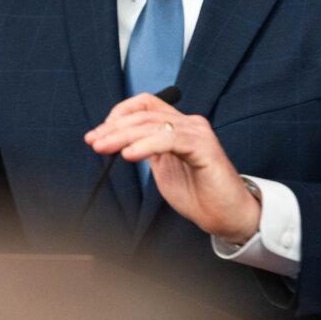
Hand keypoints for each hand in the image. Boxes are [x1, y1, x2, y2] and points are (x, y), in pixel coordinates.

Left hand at [84, 92, 259, 243]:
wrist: (227, 215)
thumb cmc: (199, 193)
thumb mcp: (164, 168)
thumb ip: (147, 150)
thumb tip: (120, 142)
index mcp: (179, 125)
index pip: (146, 104)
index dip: (119, 113)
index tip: (98, 133)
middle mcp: (189, 123)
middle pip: (144, 114)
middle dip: (113, 127)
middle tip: (94, 141)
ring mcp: (197, 133)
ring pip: (153, 124)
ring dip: (122, 135)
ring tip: (104, 148)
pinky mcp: (204, 147)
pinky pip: (169, 139)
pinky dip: (145, 145)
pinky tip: (129, 155)